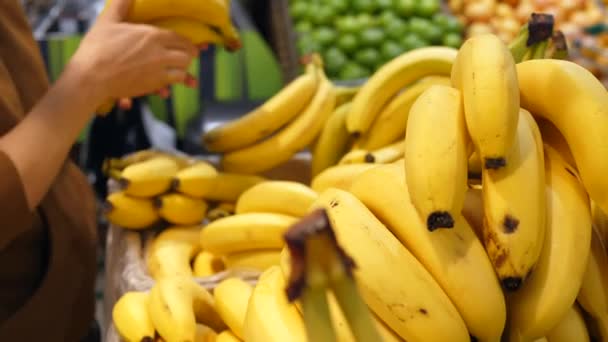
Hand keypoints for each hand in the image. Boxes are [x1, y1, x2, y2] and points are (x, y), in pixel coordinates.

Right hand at [67, 0, 199, 107]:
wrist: (91, 76)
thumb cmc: (97, 47)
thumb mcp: (108, 21)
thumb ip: (120, 5)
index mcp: (152, 34)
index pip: (180, 37)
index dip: (187, 42)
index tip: (190, 45)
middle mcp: (160, 52)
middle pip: (187, 53)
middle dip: (189, 55)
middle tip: (189, 57)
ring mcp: (158, 69)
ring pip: (183, 70)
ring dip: (183, 70)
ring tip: (181, 70)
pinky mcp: (154, 85)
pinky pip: (172, 83)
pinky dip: (172, 83)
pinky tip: (170, 84)